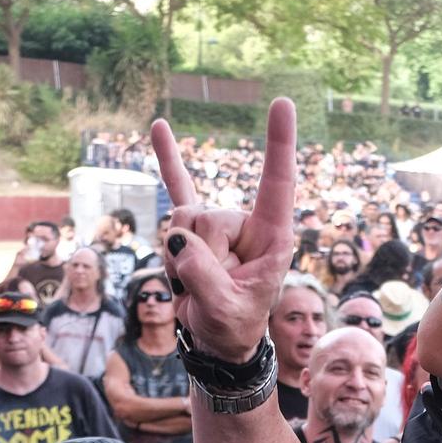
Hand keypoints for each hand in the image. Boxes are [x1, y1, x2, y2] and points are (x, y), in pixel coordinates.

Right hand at [150, 99, 297, 361]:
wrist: (218, 339)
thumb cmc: (232, 326)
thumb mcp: (224, 311)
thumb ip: (204, 278)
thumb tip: (178, 241)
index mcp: (272, 236)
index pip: (277, 184)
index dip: (279, 145)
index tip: (282, 103)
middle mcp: (247, 222)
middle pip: (204, 216)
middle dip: (194, 255)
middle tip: (208, 287)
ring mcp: (220, 222)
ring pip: (180, 217)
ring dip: (176, 257)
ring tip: (195, 282)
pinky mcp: (194, 227)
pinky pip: (178, 188)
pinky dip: (169, 160)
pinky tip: (160, 127)